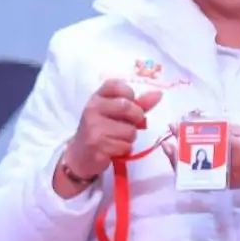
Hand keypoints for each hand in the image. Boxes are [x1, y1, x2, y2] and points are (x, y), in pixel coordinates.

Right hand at [54, 80, 164, 194]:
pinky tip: (113, 149)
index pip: (118, 85)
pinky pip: (125, 146)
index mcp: (97, 97)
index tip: (127, 105)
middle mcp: (92, 108)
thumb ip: (138, 104)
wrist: (80, 154)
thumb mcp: (116, 113)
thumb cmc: (102, 130)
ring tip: (117, 139)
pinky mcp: (97, 145)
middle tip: (127, 125)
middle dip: (135, 119)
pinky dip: (124, 150)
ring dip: (129, 138)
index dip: (130, 96)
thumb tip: (159, 94)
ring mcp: (93, 127)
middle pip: (128, 107)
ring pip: (129, 130)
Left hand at [162, 124, 239, 196]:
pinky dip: (187, 171)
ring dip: (179, 162)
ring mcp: (225, 179)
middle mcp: (231, 167)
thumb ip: (223, 128)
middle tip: (168, 141)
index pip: (208, 140)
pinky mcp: (223, 186)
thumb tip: (198, 122)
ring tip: (169, 150)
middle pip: (199, 159)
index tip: (175, 125)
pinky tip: (179, 162)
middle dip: (179, 151)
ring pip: (196, 173)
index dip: (189, 133)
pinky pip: (200, 180)